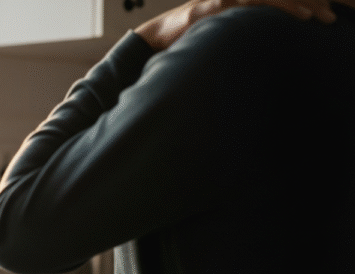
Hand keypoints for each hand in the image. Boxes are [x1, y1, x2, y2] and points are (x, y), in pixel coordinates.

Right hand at [135, 0, 336, 49]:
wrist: (153, 38)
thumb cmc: (185, 41)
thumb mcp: (218, 37)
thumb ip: (239, 38)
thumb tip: (258, 55)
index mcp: (241, 4)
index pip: (277, 1)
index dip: (302, 5)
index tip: (325, 17)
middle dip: (308, 4)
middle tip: (331, 18)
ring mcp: (225, 1)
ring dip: (295, 5)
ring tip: (316, 17)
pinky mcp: (213, 8)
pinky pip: (245, 3)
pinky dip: (268, 7)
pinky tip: (284, 16)